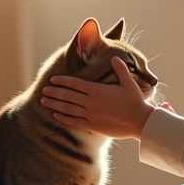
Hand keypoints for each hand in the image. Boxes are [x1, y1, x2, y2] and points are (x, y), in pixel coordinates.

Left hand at [40, 57, 155, 139]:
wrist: (140, 122)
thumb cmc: (135, 101)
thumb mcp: (129, 82)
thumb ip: (120, 69)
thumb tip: (114, 58)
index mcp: (98, 90)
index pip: (75, 83)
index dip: (62, 81)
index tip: (52, 79)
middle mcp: (92, 102)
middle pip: (68, 96)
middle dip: (54, 92)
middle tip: (43, 90)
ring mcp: (91, 115)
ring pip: (68, 109)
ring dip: (54, 105)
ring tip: (44, 102)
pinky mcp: (93, 126)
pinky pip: (75, 122)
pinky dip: (64, 119)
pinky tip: (55, 116)